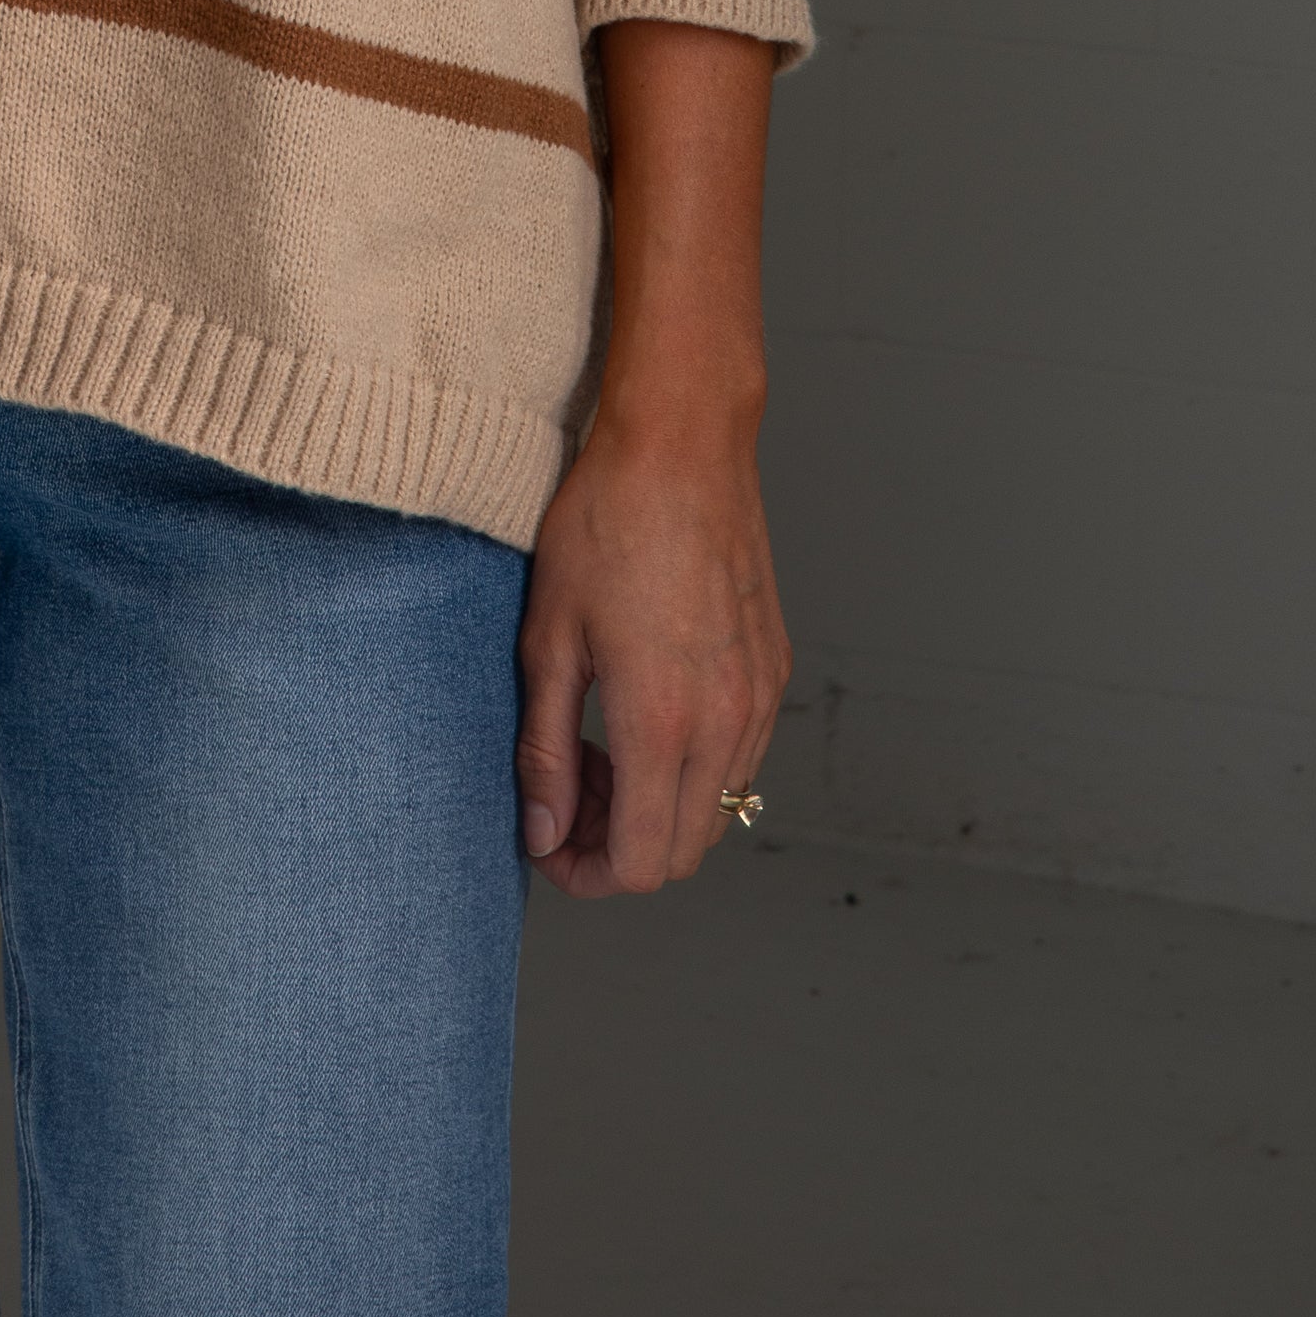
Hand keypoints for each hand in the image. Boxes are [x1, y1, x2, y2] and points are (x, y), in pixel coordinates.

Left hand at [513, 16, 788, 893]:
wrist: (680, 442)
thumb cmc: (603, 525)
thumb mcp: (548, 641)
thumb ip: (545, 753)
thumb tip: (542, 835)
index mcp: (665, 725)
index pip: (643, 865)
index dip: (588, 874)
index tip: (547, 844)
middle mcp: (727, 724)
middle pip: (684, 851)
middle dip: (619, 845)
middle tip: (563, 797)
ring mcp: (759, 697)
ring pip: (718, 808)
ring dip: (657, 806)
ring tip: (595, 749)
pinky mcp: (772, 667)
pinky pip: (739, 755)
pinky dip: (692, 763)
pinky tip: (641, 710)